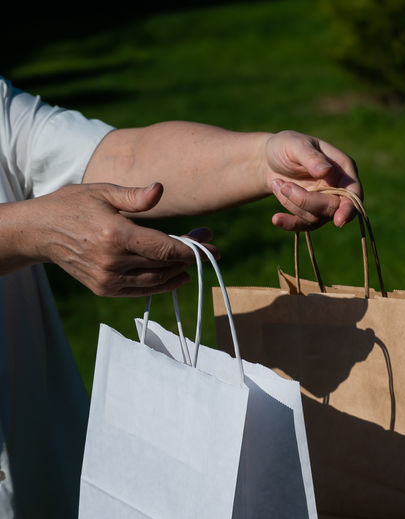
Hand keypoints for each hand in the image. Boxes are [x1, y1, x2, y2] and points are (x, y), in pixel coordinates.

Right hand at [27, 182, 215, 296]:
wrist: (40, 232)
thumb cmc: (73, 206)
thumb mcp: (102, 192)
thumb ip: (134, 196)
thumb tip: (160, 190)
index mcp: (115, 235)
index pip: (165, 248)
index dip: (193, 249)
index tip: (213, 246)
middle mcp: (113, 261)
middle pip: (165, 264)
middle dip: (190, 255)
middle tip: (204, 242)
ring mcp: (108, 279)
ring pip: (157, 280)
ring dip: (179, 271)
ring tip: (192, 258)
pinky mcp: (105, 289)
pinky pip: (142, 290)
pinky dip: (162, 284)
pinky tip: (177, 275)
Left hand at [263, 131, 361, 231]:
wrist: (269, 160)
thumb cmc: (286, 146)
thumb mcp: (295, 145)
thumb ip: (311, 157)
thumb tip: (326, 170)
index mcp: (343, 168)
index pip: (353, 193)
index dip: (349, 208)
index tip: (338, 221)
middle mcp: (339, 187)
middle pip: (333, 208)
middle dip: (307, 201)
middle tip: (284, 187)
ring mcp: (326, 202)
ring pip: (317, 217)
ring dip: (292, 204)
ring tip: (277, 184)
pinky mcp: (312, 212)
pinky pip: (306, 225)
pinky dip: (290, 223)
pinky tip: (276, 219)